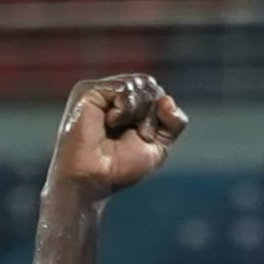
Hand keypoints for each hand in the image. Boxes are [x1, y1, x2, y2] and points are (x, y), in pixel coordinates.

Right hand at [49, 74, 188, 200]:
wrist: (95, 178)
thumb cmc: (120, 167)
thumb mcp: (159, 146)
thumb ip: (174, 123)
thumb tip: (167, 99)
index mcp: (131, 104)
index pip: (158, 94)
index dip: (161, 117)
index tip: (144, 138)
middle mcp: (115, 94)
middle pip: (151, 86)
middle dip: (150, 116)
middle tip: (131, 136)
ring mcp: (102, 91)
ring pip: (140, 85)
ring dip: (137, 114)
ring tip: (116, 130)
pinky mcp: (88, 90)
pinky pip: (123, 88)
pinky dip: (123, 111)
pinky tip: (109, 123)